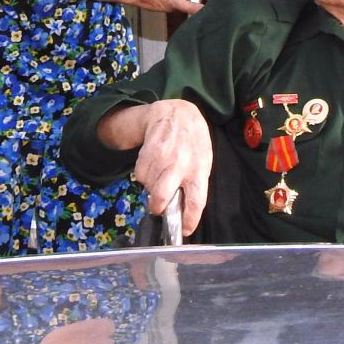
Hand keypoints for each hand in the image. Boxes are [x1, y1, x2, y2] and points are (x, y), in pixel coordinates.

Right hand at [129, 100, 213, 235]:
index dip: (189, 220)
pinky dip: (144, 175)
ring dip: (151, 186)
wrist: (176, 113)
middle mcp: (180, 165)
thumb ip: (195, 183)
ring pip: (148, 186)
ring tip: (160, 174)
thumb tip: (185, 209)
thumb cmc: (193, 142)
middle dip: (157, 207)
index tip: (184, 230)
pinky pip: (140, 174)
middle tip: (158, 206)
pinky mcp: (147, 151)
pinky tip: (153, 164)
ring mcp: (161, 157)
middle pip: (162, 197)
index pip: (195, 202)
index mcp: (198, 170)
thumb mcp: (203, 161)